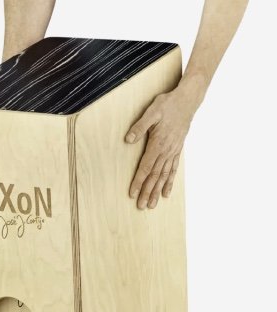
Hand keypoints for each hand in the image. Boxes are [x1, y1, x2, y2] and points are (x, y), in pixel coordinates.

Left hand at [125, 83, 196, 209]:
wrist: (188, 101)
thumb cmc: (168, 104)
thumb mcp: (152, 112)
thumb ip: (140, 127)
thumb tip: (128, 140)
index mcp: (158, 144)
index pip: (146, 167)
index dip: (138, 181)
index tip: (132, 193)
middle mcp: (166, 151)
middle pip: (155, 176)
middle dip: (147, 192)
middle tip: (141, 206)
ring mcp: (173, 152)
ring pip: (164, 176)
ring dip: (157, 191)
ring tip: (152, 205)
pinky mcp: (177, 151)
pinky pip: (173, 170)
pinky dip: (169, 182)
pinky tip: (166, 193)